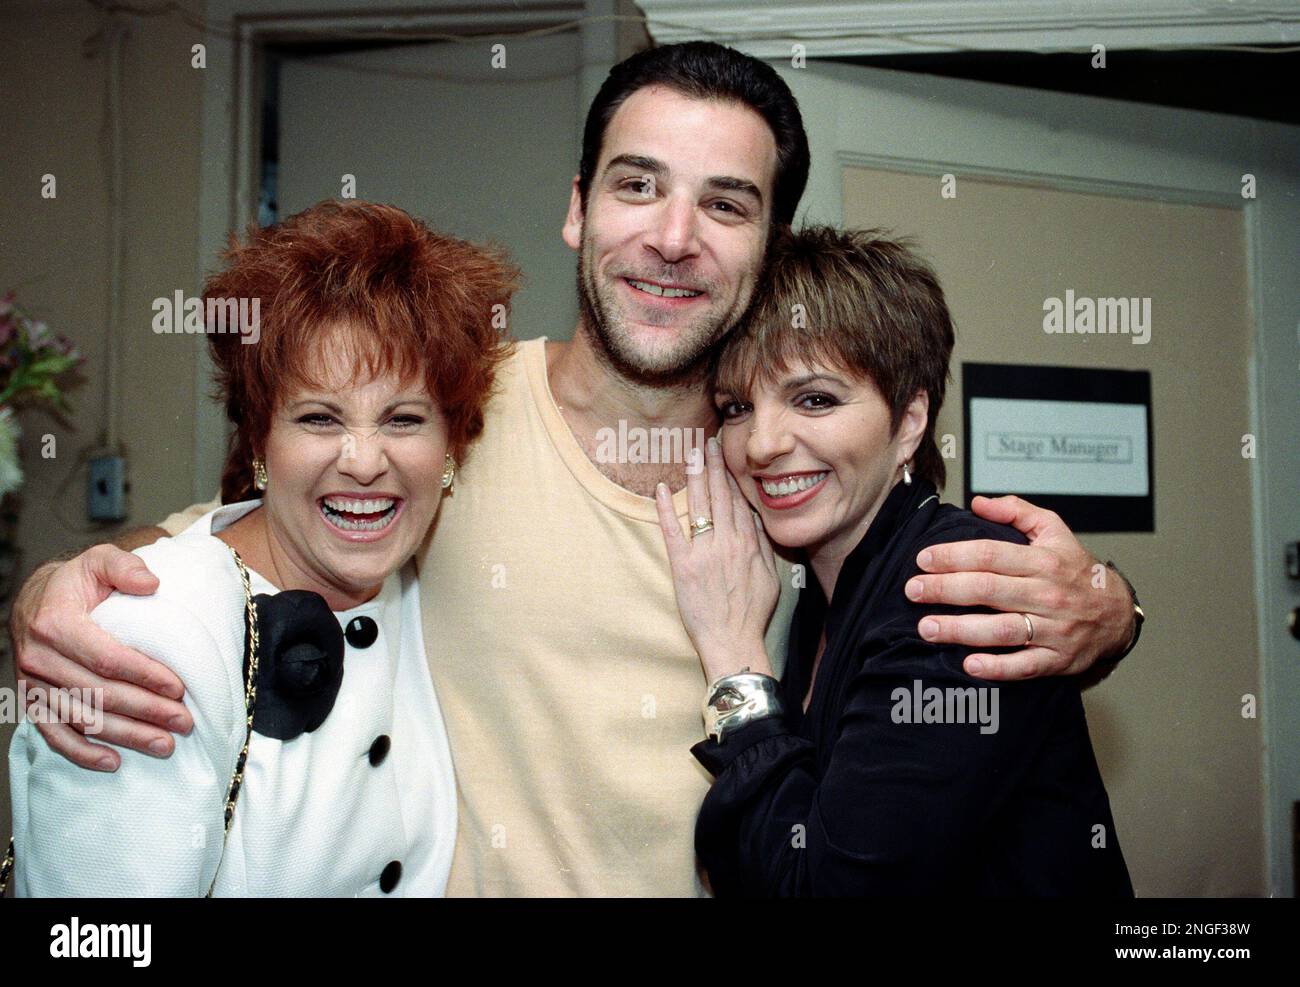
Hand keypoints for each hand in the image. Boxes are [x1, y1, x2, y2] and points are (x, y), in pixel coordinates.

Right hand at [11, 545, 191, 770]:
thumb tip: (151, 583)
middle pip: (99, 693)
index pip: (106, 658)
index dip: (144, 676)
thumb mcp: (100, 560)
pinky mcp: (32, 702)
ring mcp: (33, 683)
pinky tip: (114, 762)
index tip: (179, 689)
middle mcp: (38, 657)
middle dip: (145, 711)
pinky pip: (54, 734)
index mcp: (56, 623)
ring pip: (82, 718)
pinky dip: (82, 753)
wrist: (35, 599)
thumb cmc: (77, 582)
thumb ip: (125, 566)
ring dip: (125, 736)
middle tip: (184, 722)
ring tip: (165, 744)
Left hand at [654, 437, 777, 683]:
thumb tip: (758, 521)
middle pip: (720, 495)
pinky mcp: (682, 566)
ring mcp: (704, 552)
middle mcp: (727, 542)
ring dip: (695, 476)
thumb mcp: (770, 578)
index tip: (727, 456)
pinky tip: (662, 488)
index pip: (739, 501)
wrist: (733, 641)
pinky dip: (665, 509)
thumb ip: (762, 547)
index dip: (732, 476)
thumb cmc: (751, 614)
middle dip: (714, 466)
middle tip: (708, 442)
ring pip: (699, 505)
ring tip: (690, 453)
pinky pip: (672, 531)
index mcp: (749, 544)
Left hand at [904, 495, 1134, 679]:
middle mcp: (1047, 594)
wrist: (1118, 613)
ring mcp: (1052, 628)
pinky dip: (997, 667)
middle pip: (989, 590)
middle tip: (913, 591)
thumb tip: (978, 502)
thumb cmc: (1076, 571)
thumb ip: (1017, 512)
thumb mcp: (1054, 531)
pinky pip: (1024, 666)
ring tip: (927, 628)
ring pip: (1001, 629)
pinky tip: (968, 665)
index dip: (954, 556)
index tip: (923, 560)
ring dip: (961, 630)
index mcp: (1042, 561)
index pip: (991, 555)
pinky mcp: (1056, 659)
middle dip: (946, 590)